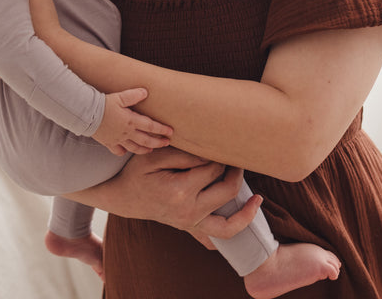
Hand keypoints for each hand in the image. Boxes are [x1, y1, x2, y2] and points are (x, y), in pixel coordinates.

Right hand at [78, 147, 256, 239]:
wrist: (124, 197)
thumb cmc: (138, 172)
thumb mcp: (155, 156)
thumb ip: (185, 154)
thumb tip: (212, 155)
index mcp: (180, 191)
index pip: (213, 169)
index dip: (217, 154)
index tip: (216, 144)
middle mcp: (189, 212)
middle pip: (227, 190)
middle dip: (235, 171)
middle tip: (236, 158)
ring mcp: (191, 224)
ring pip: (229, 223)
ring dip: (246, 210)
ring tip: (257, 197)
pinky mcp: (191, 228)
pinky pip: (217, 236)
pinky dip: (234, 230)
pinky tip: (246, 217)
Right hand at [92, 88, 172, 155]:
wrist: (86, 114)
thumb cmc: (103, 104)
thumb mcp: (119, 97)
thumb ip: (133, 95)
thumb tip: (146, 92)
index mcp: (131, 121)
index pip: (151, 127)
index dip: (162, 129)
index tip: (171, 132)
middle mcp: (126, 133)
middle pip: (146, 140)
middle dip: (157, 143)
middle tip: (166, 143)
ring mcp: (117, 139)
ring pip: (134, 148)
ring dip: (144, 149)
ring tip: (151, 150)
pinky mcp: (108, 142)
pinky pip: (118, 151)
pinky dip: (123, 152)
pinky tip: (126, 151)